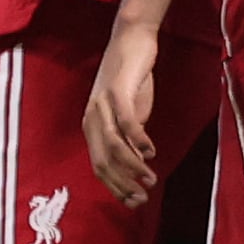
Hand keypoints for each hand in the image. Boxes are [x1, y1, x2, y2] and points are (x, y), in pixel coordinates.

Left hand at [86, 23, 164, 208]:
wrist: (132, 40)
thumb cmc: (132, 79)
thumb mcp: (130, 113)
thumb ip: (129, 137)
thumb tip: (139, 161)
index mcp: (92, 127)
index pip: (99, 167)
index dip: (116, 188)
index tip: (135, 203)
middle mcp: (92, 119)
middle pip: (102, 162)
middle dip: (122, 184)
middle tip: (142, 198)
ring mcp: (102, 105)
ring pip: (114, 146)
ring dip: (132, 167)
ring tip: (150, 178)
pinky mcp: (117, 92)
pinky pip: (127, 122)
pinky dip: (138, 140)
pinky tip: (151, 151)